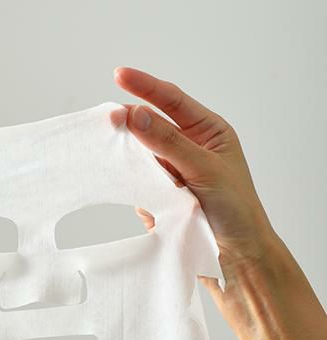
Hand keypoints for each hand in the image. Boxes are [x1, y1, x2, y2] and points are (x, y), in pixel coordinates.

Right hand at [113, 67, 279, 294]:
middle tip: (110, 124)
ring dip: (140, 169)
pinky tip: (160, 210)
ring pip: (141, 160)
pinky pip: (140, 188)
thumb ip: (168, 144)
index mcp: (207, 132)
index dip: (145, 86)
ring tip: (160, 186)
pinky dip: (144, 196)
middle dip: (134, 129)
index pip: (172, 101)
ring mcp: (173, 174)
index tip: (120, 75)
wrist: (236, 257)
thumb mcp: (204, 170)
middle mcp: (188, 149)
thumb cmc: (235, 210)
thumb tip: (137, 115)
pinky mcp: (161, 198)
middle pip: (151, 129)